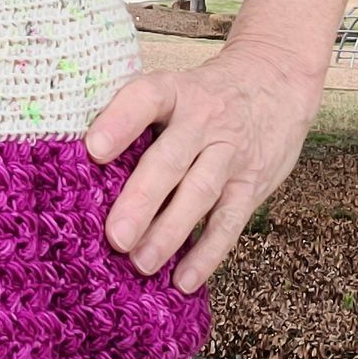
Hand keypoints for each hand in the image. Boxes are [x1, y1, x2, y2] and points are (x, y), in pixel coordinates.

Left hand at [83, 41, 321, 293]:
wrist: (277, 80)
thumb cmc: (205, 93)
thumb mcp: (176, 86)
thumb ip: (139, 116)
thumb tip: (80, 159)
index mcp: (176, 90)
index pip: (146, 98)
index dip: (120, 122)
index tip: (93, 149)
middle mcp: (204, 120)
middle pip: (171, 160)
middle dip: (142, 199)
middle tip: (114, 235)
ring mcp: (230, 154)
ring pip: (200, 194)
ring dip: (170, 232)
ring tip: (141, 263)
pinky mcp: (251, 185)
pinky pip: (229, 222)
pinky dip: (208, 253)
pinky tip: (185, 279)